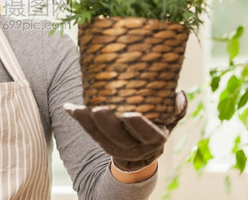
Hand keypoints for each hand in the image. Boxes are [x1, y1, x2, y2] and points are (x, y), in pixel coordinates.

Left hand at [65, 91, 186, 171]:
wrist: (141, 154)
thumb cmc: (157, 126)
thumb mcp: (169, 119)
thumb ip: (176, 109)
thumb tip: (179, 94)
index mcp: (155, 139)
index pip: (148, 134)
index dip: (139, 125)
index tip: (130, 113)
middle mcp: (136, 148)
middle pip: (119, 137)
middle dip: (107, 123)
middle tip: (98, 108)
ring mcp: (117, 148)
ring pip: (100, 137)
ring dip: (87, 122)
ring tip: (78, 107)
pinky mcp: (103, 144)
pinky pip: (89, 132)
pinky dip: (79, 119)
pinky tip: (68, 107)